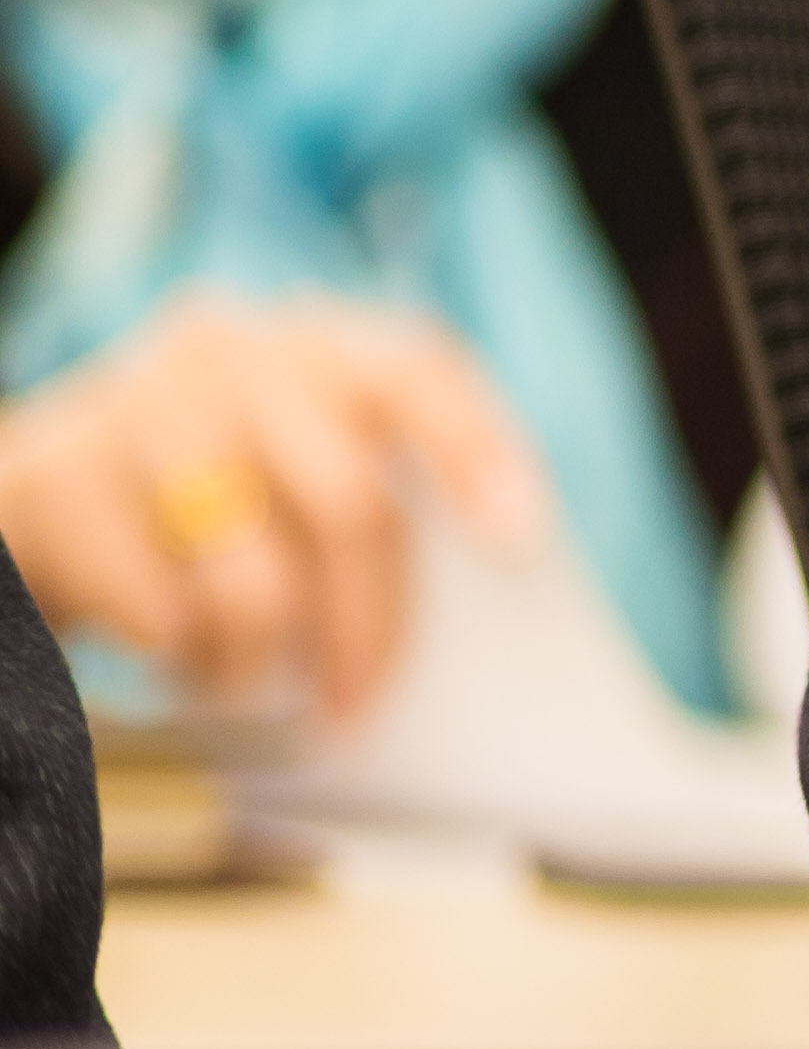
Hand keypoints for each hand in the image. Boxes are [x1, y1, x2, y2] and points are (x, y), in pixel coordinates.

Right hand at [0, 295, 556, 716]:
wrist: (48, 495)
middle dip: (367, 626)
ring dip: (256, 658)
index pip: (417, 375)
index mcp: (318, 343)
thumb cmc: (217, 495)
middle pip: (347, 503)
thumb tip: (483, 591)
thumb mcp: (298, 466)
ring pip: (252, 580)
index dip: (475, 454)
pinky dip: (179, 655)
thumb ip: (374, 499)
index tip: (520, 543)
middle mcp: (232, 355)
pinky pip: (158, 612)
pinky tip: (171, 648)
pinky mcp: (56, 484)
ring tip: (241, 677)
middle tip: (355, 705)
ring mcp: (138, 410)